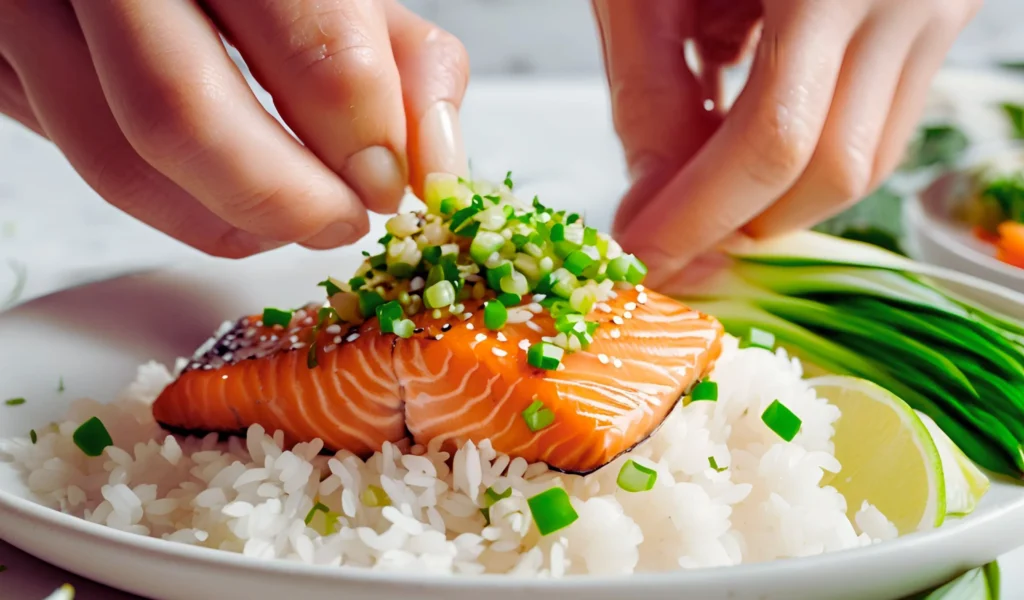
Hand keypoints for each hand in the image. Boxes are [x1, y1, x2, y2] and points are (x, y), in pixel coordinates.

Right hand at [0, 0, 468, 256]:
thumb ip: (400, 63)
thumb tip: (432, 164)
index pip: (313, 47)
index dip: (364, 138)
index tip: (388, 182)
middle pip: (184, 117)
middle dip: (285, 201)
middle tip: (340, 220)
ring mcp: (32, 14)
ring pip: (121, 165)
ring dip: (227, 222)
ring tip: (289, 214)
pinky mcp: (5, 69)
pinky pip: (89, 166)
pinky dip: (175, 205)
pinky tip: (223, 188)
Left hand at [595, 0, 980, 286]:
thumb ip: (650, 92)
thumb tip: (652, 204)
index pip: (774, 138)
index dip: (700, 214)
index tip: (645, 254)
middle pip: (831, 167)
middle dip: (739, 222)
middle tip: (668, 242)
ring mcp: (940, 5)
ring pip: (868, 158)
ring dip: (776, 195)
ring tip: (701, 182)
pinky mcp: (944, 16)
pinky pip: (883, 121)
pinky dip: (809, 148)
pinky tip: (747, 127)